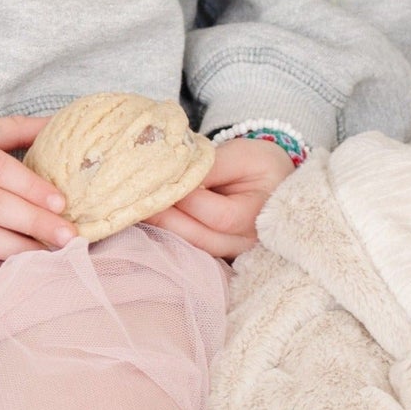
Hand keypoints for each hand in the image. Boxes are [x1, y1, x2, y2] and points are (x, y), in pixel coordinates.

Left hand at [138, 137, 294, 260]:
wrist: (274, 180)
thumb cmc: (258, 164)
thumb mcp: (240, 155)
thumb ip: (210, 166)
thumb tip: (175, 176)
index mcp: (260, 215)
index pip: (218, 216)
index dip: (186, 201)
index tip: (160, 182)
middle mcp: (248, 242)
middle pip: (200, 238)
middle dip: (165, 218)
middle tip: (136, 199)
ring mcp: (233, 253)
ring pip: (192, 248)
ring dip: (162, 229)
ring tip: (137, 208)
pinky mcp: (219, 254)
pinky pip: (191, 249)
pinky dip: (169, 235)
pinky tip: (150, 218)